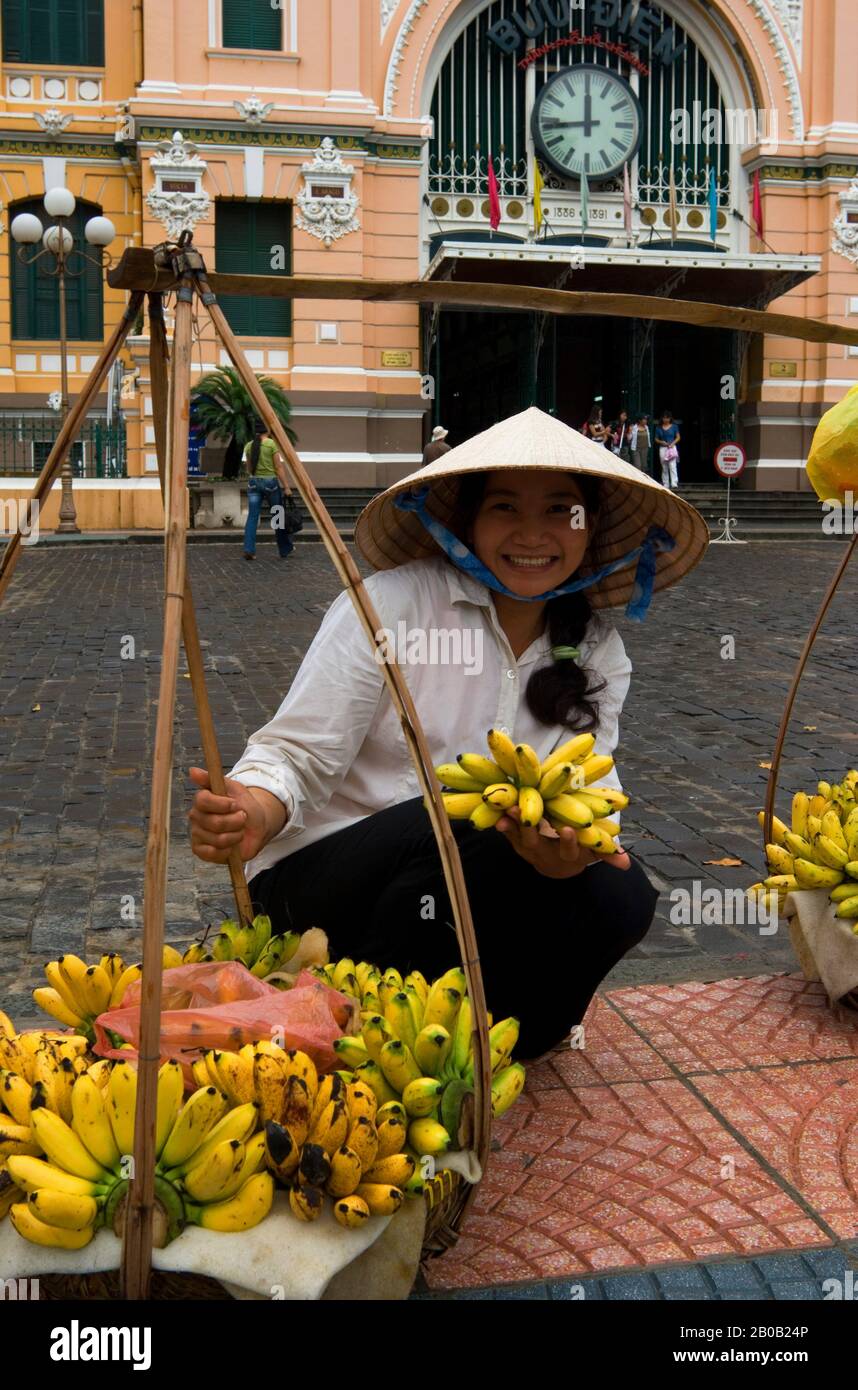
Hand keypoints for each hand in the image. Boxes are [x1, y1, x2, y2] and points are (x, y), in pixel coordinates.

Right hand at [188, 767, 283, 863]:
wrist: (255, 826)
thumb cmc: (244, 806)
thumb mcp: (234, 788)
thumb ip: (213, 779)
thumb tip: (192, 771)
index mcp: (202, 800)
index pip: (202, 800)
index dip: (222, 804)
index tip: (235, 804)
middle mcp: (196, 817)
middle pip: (214, 822)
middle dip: (236, 822)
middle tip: (242, 818)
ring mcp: (198, 834)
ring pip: (217, 839)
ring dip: (236, 836)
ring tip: (239, 831)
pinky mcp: (201, 851)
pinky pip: (211, 853)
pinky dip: (227, 850)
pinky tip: (232, 846)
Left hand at [495, 805, 630, 879]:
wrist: (554, 866)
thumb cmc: (578, 850)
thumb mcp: (593, 853)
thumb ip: (607, 853)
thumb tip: (626, 864)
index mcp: (566, 855)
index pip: (568, 850)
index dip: (568, 841)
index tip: (568, 829)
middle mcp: (543, 853)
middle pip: (533, 842)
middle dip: (528, 828)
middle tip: (523, 813)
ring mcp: (526, 847)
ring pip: (516, 834)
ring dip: (510, 821)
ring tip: (505, 807)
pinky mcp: (514, 840)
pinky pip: (505, 829)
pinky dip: (499, 818)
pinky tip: (494, 806)